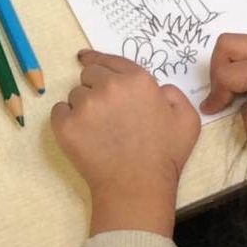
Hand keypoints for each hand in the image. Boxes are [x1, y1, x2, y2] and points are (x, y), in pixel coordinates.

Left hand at [51, 51, 201, 236]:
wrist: (137, 187)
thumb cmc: (164, 156)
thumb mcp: (187, 119)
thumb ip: (173, 93)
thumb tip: (158, 88)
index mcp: (136, 80)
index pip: (109, 60)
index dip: (97, 60)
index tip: (86, 58)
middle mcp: (108, 86)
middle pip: (89, 74)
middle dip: (95, 87)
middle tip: (106, 112)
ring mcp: (84, 105)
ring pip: (75, 94)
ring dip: (83, 106)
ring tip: (98, 130)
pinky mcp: (65, 125)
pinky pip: (59, 111)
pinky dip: (67, 120)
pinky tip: (82, 135)